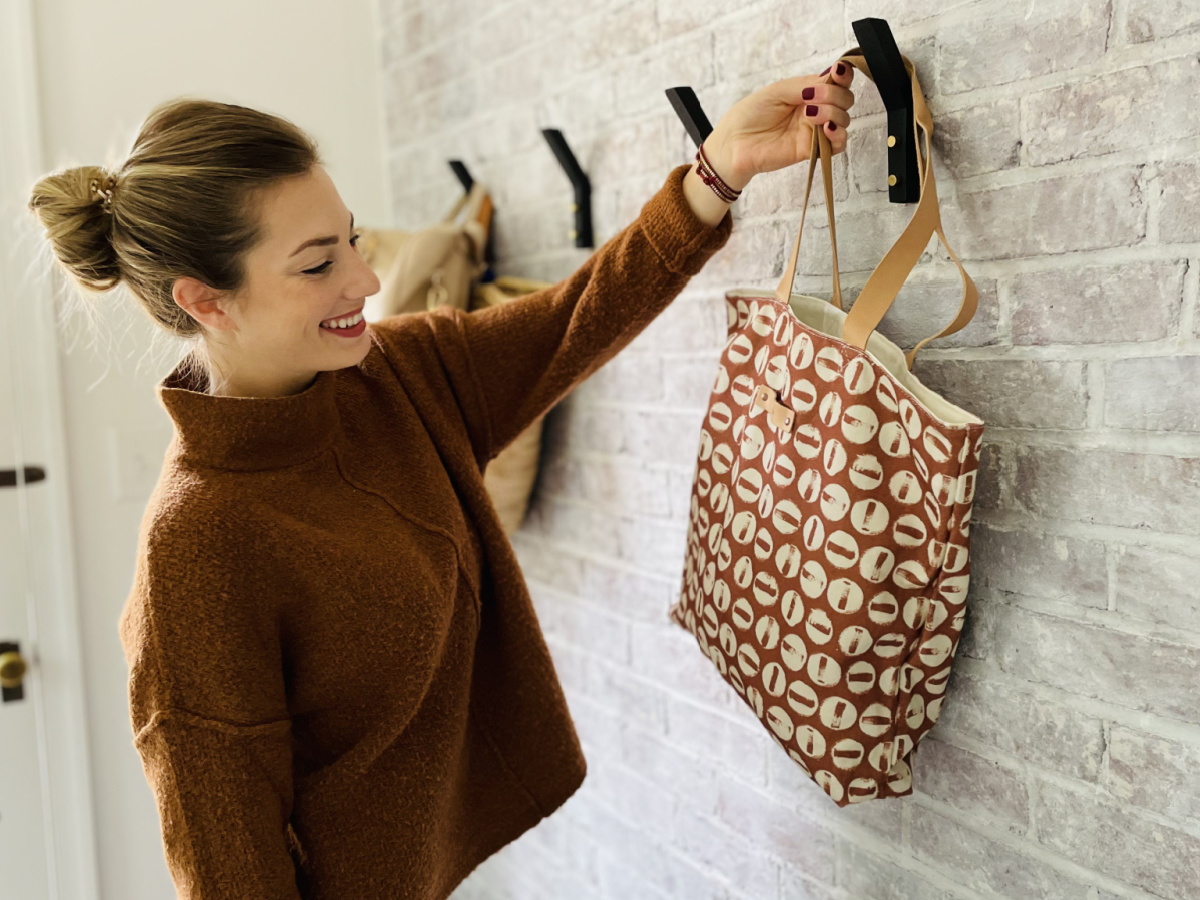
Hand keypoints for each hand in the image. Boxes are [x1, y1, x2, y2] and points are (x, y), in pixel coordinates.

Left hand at [703, 62, 855, 188]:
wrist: (734, 143)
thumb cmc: (750, 114)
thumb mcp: (778, 90)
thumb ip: (805, 85)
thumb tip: (831, 78)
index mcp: (807, 92)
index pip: (836, 81)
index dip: (843, 76)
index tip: (838, 73)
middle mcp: (814, 110)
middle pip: (844, 99)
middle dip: (835, 95)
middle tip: (812, 99)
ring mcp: (814, 130)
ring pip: (844, 119)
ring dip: (834, 113)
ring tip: (811, 114)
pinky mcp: (811, 150)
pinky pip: (838, 144)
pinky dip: (839, 135)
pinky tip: (826, 129)